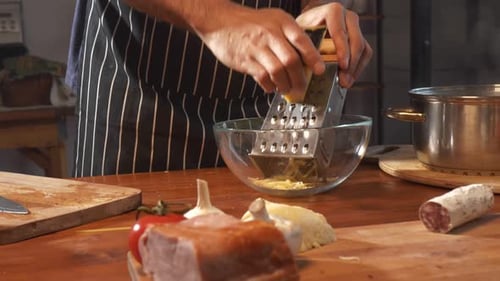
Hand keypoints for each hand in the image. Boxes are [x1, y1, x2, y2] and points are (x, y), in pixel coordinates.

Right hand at [192, 2, 324, 94]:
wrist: (219, 21)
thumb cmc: (249, 23)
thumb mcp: (272, 19)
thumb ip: (288, 35)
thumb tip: (306, 58)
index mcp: (281, 22)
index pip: (302, 41)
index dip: (313, 57)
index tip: (320, 70)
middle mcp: (270, 34)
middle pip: (291, 60)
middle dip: (299, 78)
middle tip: (302, 87)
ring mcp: (257, 47)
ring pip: (278, 71)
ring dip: (285, 84)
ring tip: (286, 89)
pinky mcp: (245, 60)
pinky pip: (262, 77)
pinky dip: (269, 85)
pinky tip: (271, 87)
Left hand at [297, 2, 372, 87]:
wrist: (308, 26)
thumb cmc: (302, 30)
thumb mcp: (300, 36)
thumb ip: (306, 47)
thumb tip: (313, 66)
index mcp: (332, 12)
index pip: (340, 31)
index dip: (342, 49)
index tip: (342, 65)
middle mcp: (347, 17)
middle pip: (356, 40)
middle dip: (351, 63)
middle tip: (343, 79)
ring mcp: (355, 28)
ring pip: (363, 48)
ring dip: (355, 68)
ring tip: (345, 82)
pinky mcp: (359, 39)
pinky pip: (365, 54)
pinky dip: (358, 68)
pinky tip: (349, 78)